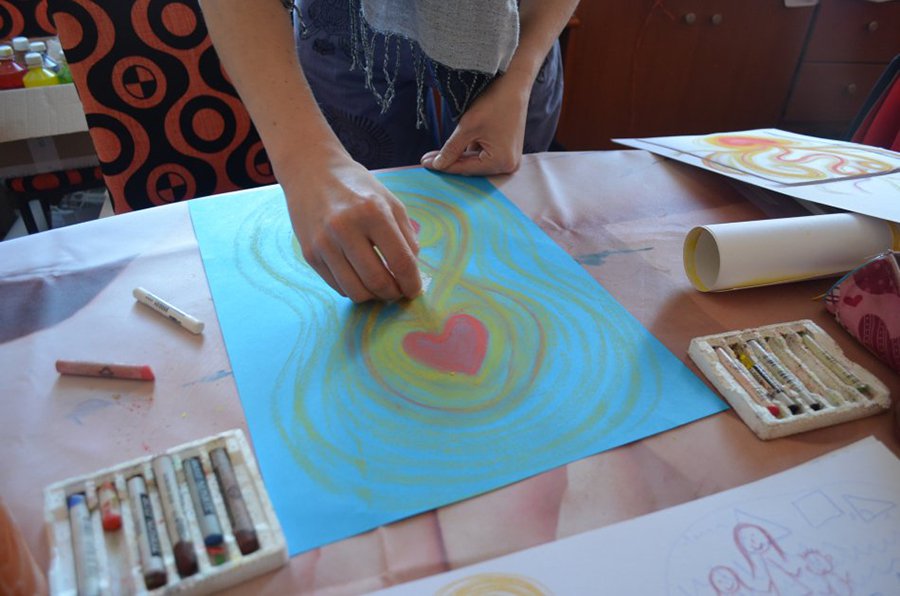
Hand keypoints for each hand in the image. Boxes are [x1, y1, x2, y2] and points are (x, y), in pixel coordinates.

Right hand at [283, 159, 421, 302]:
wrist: (311, 171)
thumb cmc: (356, 186)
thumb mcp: (389, 202)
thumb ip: (406, 236)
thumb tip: (411, 271)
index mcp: (373, 212)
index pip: (400, 261)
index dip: (411, 283)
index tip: (414, 290)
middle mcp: (345, 228)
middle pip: (378, 281)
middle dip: (394, 294)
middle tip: (398, 292)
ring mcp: (324, 243)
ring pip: (356, 291)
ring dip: (374, 297)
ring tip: (380, 288)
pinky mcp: (310, 254)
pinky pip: (337, 286)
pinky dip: (354, 289)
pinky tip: (360, 278)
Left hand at [421, 70, 530, 175]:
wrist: (513, 84)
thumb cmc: (493, 103)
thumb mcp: (467, 127)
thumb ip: (451, 149)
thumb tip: (436, 165)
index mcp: (501, 162)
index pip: (466, 168)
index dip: (444, 166)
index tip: (425, 164)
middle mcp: (508, 165)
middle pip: (472, 167)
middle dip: (451, 161)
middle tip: (427, 160)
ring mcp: (509, 158)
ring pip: (476, 161)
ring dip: (458, 156)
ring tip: (436, 154)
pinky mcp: (507, 150)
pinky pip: (484, 154)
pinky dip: (469, 150)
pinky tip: (454, 146)